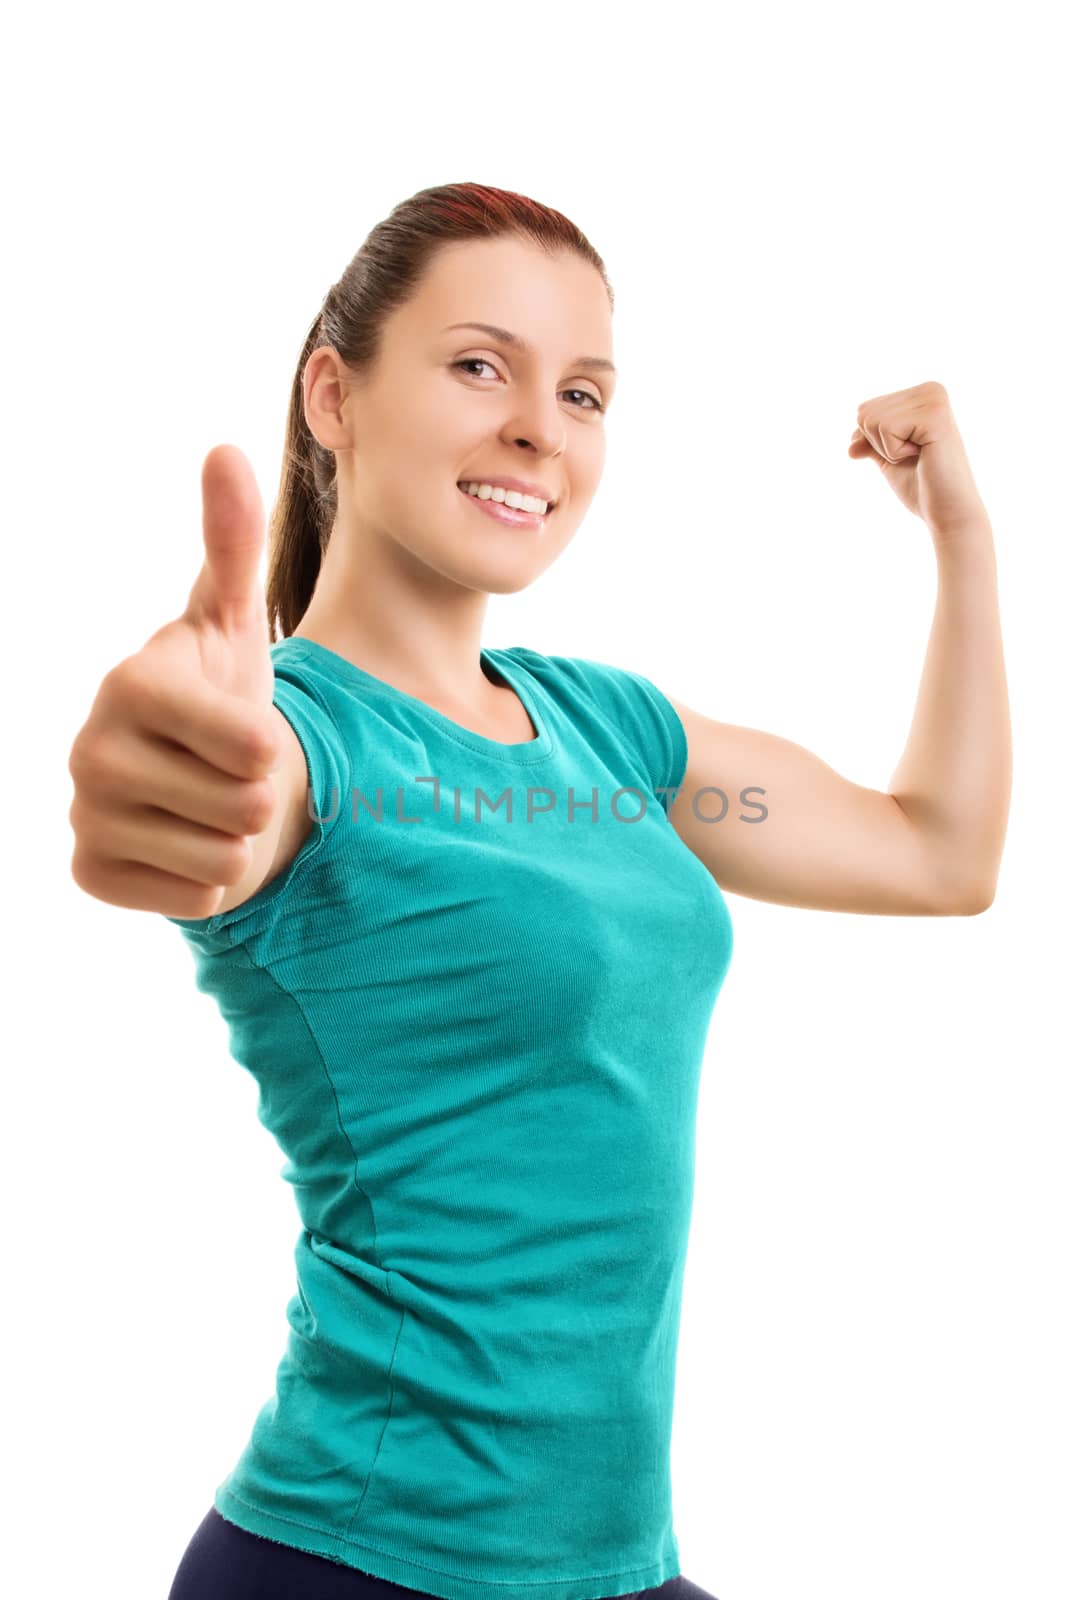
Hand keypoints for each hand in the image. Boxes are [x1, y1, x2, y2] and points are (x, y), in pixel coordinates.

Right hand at [68, 445, 281, 917]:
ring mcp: (83, 814)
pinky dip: (207, 882)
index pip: (250, 746)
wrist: (193, 778)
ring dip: (236, 840)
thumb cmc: (220, 694)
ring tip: (209, 805)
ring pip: (223, 858)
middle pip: (242, 806)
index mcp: (132, 682)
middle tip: (227, 774)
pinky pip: (191, 899)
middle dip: (256, 796)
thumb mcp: (233, 621)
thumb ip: (233, 543)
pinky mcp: (88, 871)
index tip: (247, 731)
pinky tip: (185, 843)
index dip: (271, 748)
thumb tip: (225, 450)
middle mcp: (90, 749)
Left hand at [847, 381, 988, 542]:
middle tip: (913, 457)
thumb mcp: (889, 459)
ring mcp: (934, 400)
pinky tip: (923, 455)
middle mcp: (930, 389)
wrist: (948, 512)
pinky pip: (885, 428)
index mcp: (921, 394)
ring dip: (887, 449)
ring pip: (870, 419)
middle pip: (864, 412)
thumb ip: (870, 443)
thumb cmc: (922, 487)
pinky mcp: (934, 415)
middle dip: (878, 445)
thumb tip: (851, 443)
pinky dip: (894, 452)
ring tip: (919, 456)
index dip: (874, 442)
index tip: (907, 453)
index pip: (865, 409)